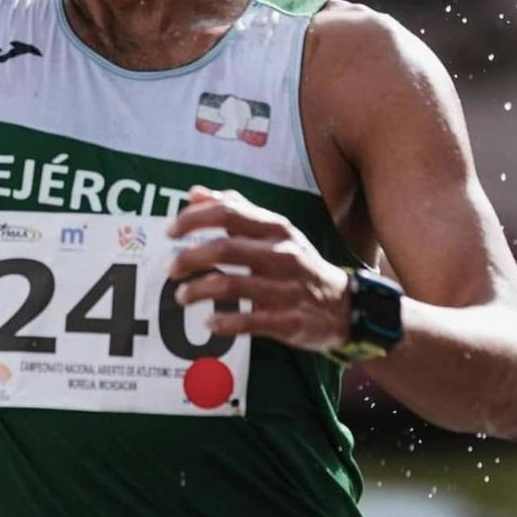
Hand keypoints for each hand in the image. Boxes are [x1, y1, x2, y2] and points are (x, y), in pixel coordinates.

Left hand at [167, 186, 350, 352]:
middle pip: (224, 249)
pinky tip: (209, 323)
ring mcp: (286, 288)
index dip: (194, 219)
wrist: (346, 306)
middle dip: (189, 259)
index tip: (170, 231)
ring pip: (231, 285)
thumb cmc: (299, 264)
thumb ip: (235, 209)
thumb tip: (193, 193)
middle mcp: (282, 254)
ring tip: (181, 297)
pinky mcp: (289, 321)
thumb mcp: (275, 231)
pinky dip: (223, 322)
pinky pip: (249, 321)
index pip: (228, 213)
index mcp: (276, 228)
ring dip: (198, 291)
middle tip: (170, 270)